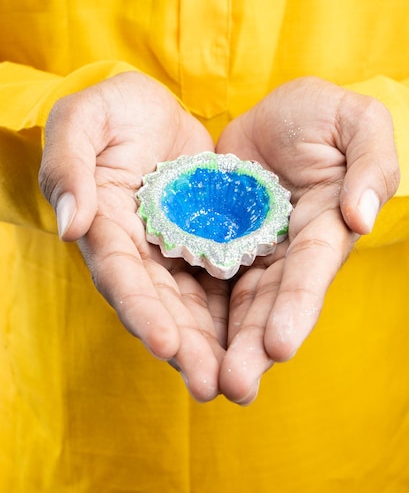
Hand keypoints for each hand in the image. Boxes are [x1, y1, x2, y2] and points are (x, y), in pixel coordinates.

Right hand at [39, 71, 227, 401]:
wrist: (152, 106)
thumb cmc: (111, 109)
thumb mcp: (82, 120)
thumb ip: (68, 166)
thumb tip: (71, 225)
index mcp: (105, 225)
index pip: (120, 274)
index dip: (140, 309)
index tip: (166, 344)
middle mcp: (138, 249)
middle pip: (159, 304)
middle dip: (184, 346)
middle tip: (213, 385)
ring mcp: (172, 248)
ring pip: (192, 303)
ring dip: (212, 343)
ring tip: (239, 380)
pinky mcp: (204, 240)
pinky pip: (220, 278)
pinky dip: (235, 309)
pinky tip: (257, 339)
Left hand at [216, 77, 399, 403]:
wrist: (275, 110)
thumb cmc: (324, 114)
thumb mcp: (358, 124)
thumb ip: (370, 166)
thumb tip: (359, 218)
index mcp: (324, 227)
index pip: (310, 271)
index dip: (297, 306)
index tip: (279, 345)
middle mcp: (288, 250)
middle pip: (271, 302)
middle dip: (255, 345)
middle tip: (234, 387)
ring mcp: (251, 249)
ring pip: (236, 301)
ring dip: (222, 342)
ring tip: (204, 382)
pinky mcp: (218, 238)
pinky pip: (203, 274)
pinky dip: (193, 306)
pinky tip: (176, 336)